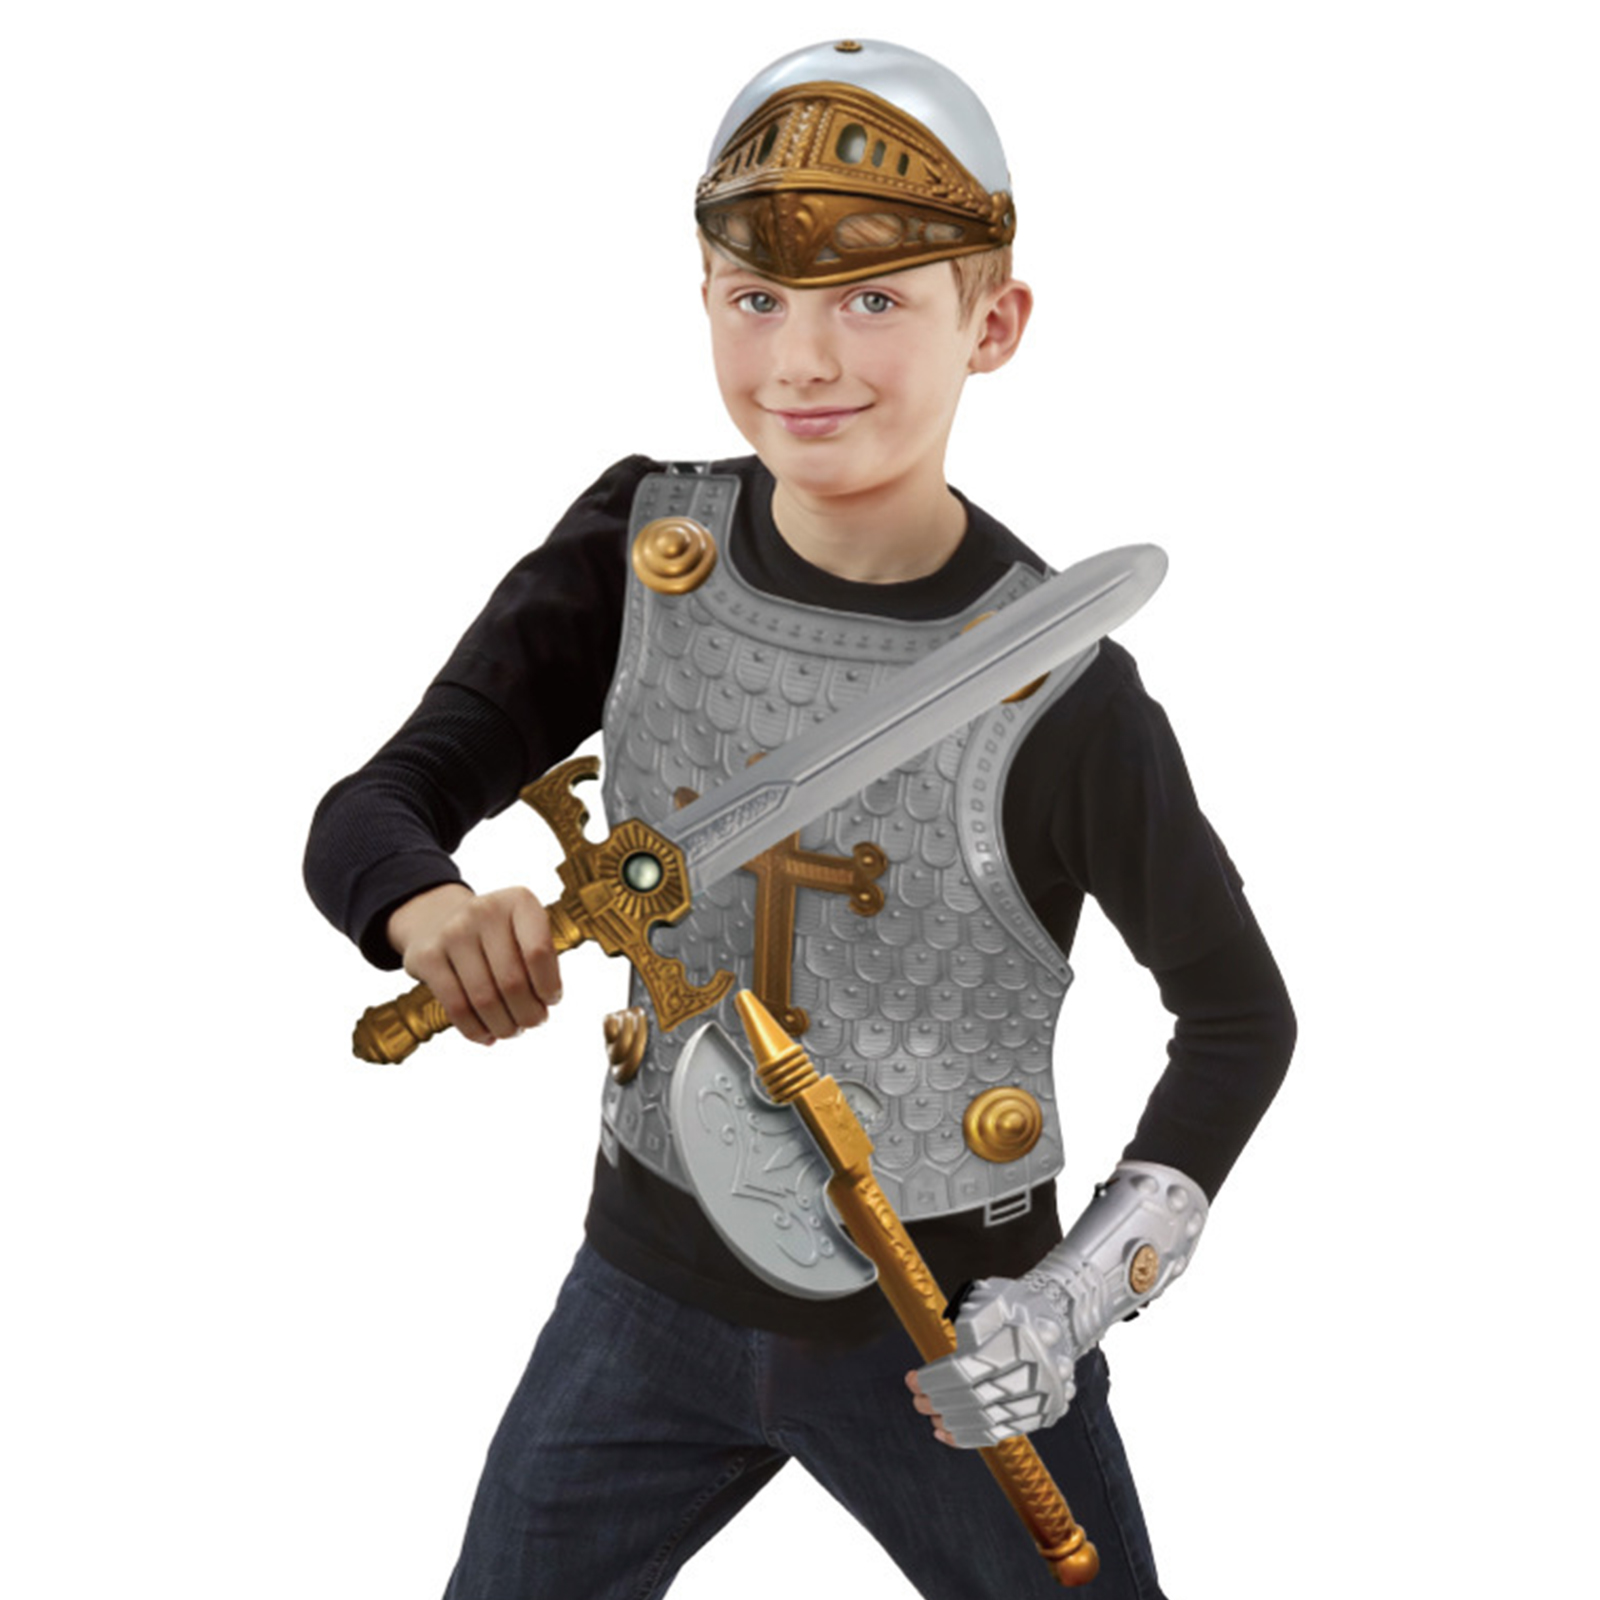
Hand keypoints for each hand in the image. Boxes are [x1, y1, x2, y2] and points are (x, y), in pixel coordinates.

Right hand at [386, 884, 561, 1045]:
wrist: (438, 919)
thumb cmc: (497, 936)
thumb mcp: (525, 931)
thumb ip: (540, 961)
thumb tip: (541, 1006)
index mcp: (519, 901)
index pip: (539, 952)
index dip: (548, 986)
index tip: (550, 1000)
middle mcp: (484, 911)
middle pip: (512, 981)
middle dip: (529, 1014)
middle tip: (533, 1022)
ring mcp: (452, 932)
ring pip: (484, 999)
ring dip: (504, 1026)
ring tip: (512, 1030)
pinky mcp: (427, 956)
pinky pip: (456, 1006)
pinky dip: (475, 1030)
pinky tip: (487, 1036)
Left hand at [906, 1277, 1077, 1448]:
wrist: (1061, 1318)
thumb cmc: (1020, 1304)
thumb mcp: (996, 1296)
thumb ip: (975, 1315)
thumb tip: (956, 1338)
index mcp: (1023, 1339)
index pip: (967, 1370)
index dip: (935, 1379)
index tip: (912, 1380)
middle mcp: (1038, 1373)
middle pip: (977, 1398)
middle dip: (940, 1402)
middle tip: (917, 1401)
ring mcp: (1044, 1398)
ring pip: (989, 1420)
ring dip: (953, 1422)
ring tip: (931, 1416)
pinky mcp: (1044, 1414)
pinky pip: (1003, 1433)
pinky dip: (972, 1436)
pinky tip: (947, 1433)